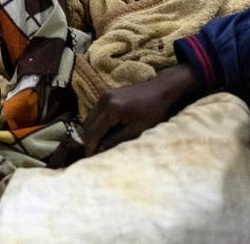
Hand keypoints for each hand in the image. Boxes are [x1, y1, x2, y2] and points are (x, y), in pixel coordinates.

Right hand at [82, 64, 197, 155]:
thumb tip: (100, 150)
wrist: (161, 89)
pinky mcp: (107, 94)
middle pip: (88, 125)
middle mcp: (104, 100)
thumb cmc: (154, 111)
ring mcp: (104, 95)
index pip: (94, 132)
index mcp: (112, 109)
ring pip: (90, 118)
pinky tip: (105, 132)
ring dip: (92, 132)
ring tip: (98, 145)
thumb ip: (117, 140)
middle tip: (93, 154)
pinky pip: (96, 112)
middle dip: (89, 140)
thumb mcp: (137, 130)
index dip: (90, 147)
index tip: (89, 160)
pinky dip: (97, 123)